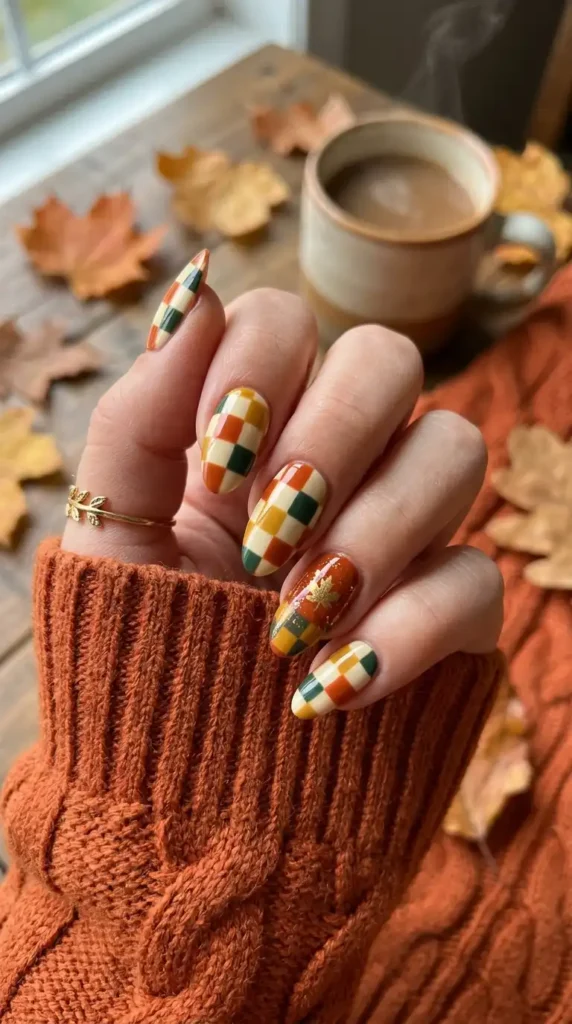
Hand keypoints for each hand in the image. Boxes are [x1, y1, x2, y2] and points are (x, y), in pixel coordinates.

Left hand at [62, 252, 502, 716]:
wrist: (186, 786)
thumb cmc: (142, 649)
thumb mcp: (113, 535)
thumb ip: (137, 416)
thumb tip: (193, 289)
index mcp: (253, 429)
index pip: (287, 321)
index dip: (258, 370)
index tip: (217, 464)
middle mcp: (340, 459)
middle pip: (389, 359)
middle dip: (330, 436)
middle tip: (265, 534)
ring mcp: (404, 529)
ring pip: (455, 448)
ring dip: (376, 527)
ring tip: (293, 613)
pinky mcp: (452, 611)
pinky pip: (478, 580)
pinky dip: (407, 628)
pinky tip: (336, 683)